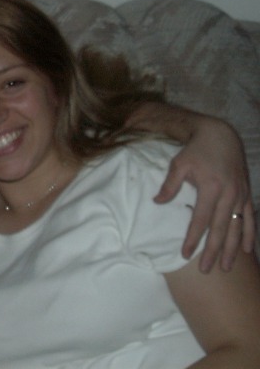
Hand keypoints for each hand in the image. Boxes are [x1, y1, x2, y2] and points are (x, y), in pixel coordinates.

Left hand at [154, 117, 254, 272]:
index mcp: (210, 188)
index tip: (186, 254)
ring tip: (226, 267)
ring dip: (232, 248)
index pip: (200, 219)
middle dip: (213, 251)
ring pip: (237, 227)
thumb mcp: (178, 164)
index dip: (193, 238)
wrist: (221, 135)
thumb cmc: (196, 150)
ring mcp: (240, 195)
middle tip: (206, 270)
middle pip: (220, 228)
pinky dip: (249, 234)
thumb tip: (157, 202)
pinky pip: (250, 217)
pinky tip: (248, 250)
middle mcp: (228, 194)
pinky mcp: (247, 193)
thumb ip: (169, 185)